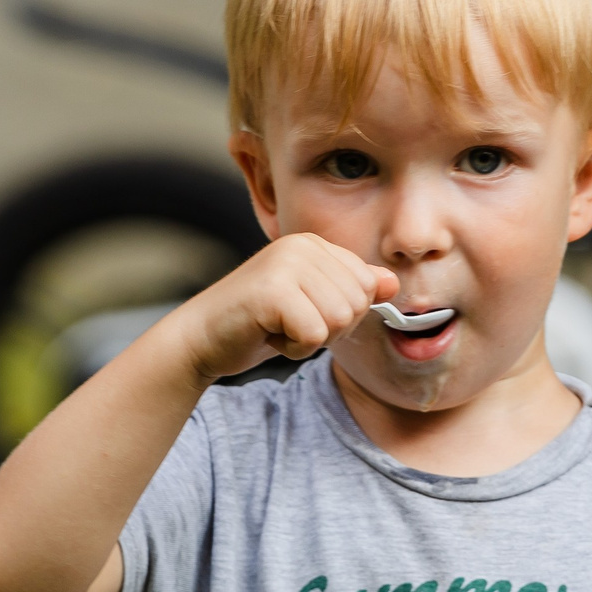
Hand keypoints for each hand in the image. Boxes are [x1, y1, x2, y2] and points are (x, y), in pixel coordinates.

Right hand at [166, 232, 397, 381]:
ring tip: (276, 328)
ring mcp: (286, 265)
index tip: (301, 313)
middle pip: (357, 303)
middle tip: (287, 324)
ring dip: (310, 339)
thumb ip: (349, 290)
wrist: (199, 339)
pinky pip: (315, 334)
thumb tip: (391, 283)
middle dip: (328, 328)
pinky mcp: (273, 291)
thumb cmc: (254, 324)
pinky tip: (267, 335)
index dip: (341, 314)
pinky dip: (294, 348)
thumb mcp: (310, 305)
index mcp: (313, 244)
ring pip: (339, 319)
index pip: (366, 285)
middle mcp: (301, 245)